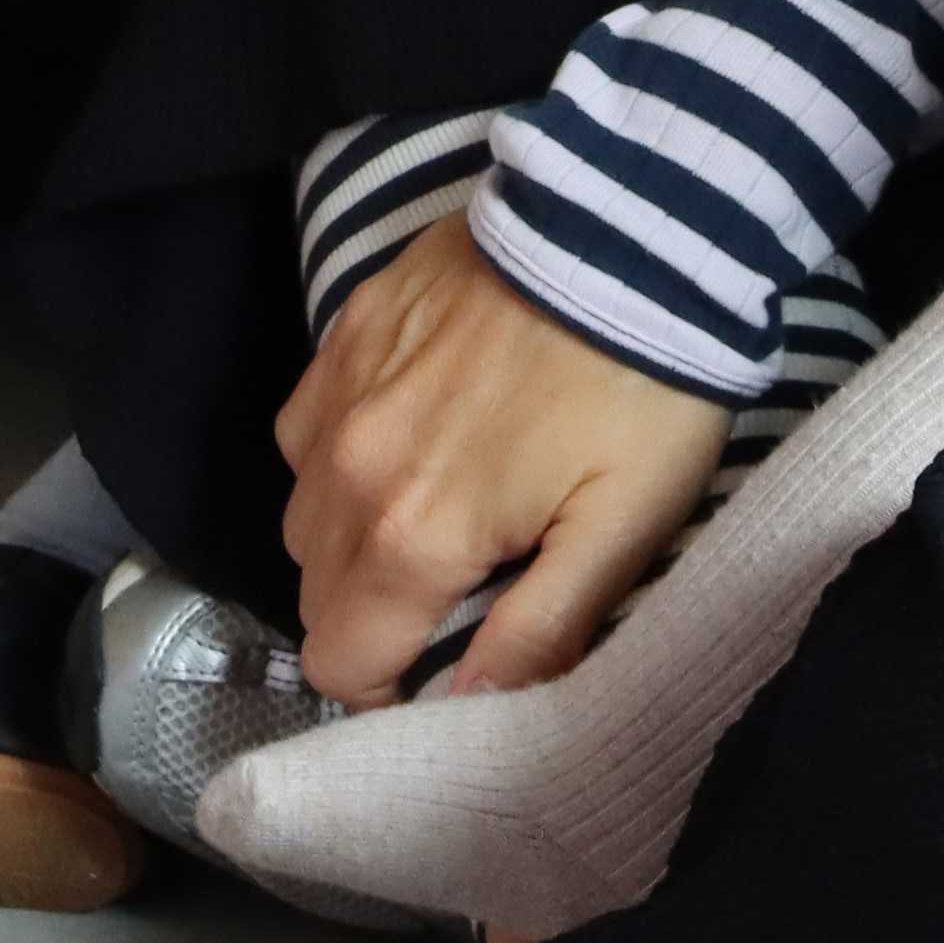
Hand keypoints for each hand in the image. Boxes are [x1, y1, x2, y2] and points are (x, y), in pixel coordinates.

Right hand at [278, 216, 733, 704]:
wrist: (624, 235)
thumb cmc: (640, 394)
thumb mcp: (622, 530)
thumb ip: (540, 630)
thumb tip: (473, 707)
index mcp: (414, 536)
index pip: (341, 663)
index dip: (387, 690)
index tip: (444, 669)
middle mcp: (348, 472)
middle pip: (317, 596)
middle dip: (374, 620)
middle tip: (457, 598)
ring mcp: (336, 396)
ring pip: (303, 517)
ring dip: (352, 544)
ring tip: (435, 523)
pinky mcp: (344, 336)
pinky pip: (304, 434)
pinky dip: (340, 462)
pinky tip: (409, 444)